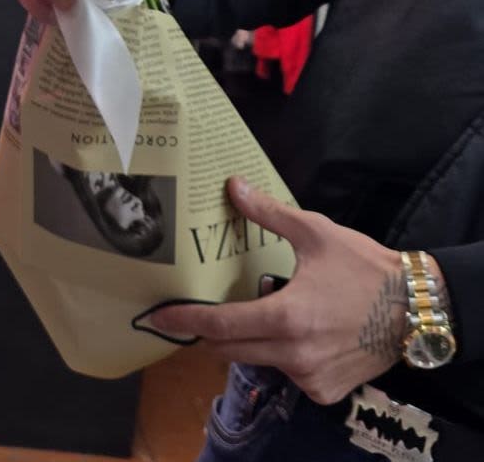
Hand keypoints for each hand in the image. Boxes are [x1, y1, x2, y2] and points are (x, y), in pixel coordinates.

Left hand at [150, 177, 414, 405]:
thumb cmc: (364, 267)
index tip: (159, 317)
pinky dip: (280, 355)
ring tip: (256, 311)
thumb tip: (233, 186)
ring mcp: (310, 377)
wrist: (416, 309)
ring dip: (247, 340)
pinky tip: (294, 331)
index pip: (220, 325)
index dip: (186, 321)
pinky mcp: (325, 390)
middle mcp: (293, 355)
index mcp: (286, 317)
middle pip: (230, 349)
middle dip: (209, 332)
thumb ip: (268, 214)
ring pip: (257, 361)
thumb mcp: (315, 232)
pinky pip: (286, 374)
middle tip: (197, 311)